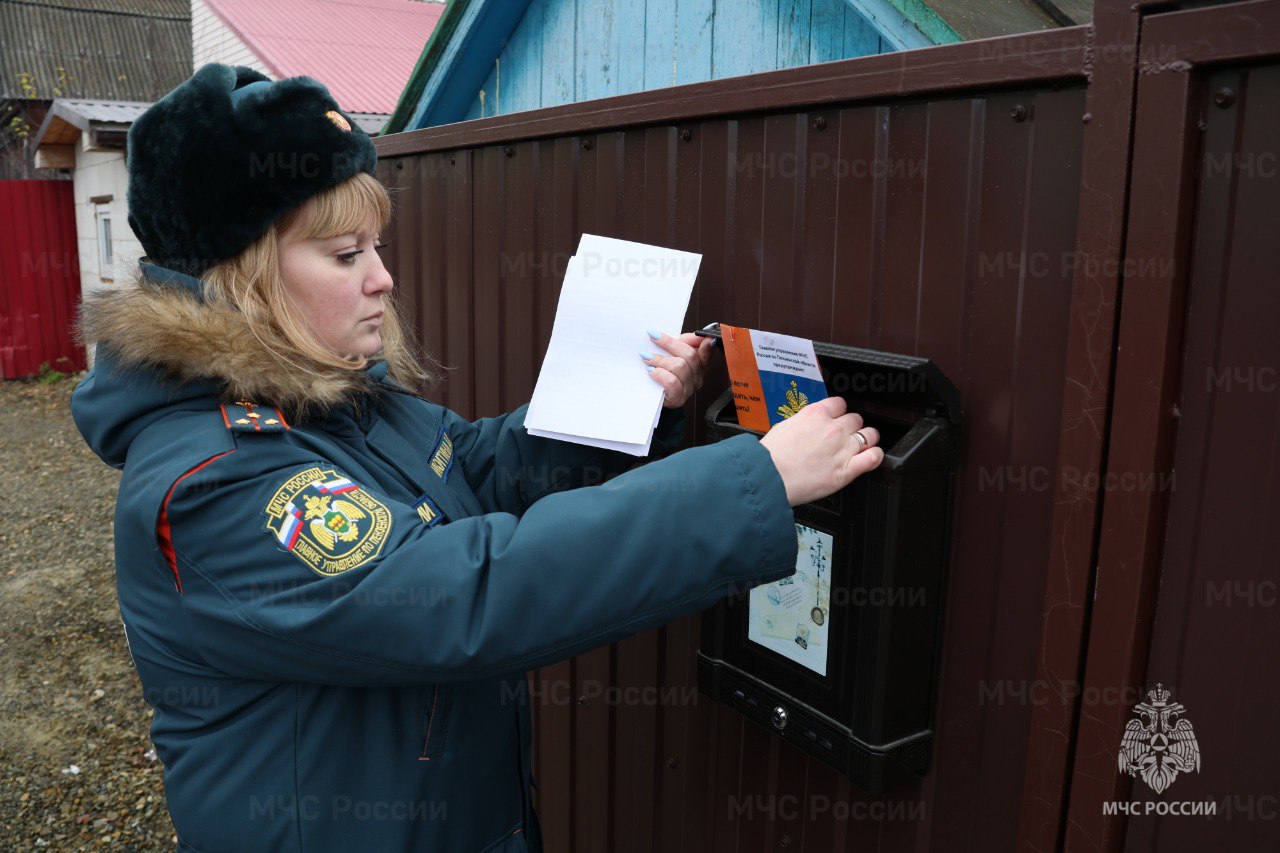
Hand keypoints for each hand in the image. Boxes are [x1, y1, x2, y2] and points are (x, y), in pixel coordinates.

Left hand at [642, 330, 712, 408]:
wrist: (651, 395)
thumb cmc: (663, 371)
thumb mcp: (674, 352)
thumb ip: (685, 342)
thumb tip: (697, 335)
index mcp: (700, 364)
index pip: (707, 353)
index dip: (707, 345)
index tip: (706, 337)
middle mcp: (697, 377)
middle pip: (690, 355)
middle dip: (669, 343)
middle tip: (653, 337)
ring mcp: (689, 388)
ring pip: (679, 367)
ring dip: (659, 359)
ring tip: (646, 356)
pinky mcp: (678, 398)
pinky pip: (671, 382)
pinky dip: (659, 374)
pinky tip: (651, 371)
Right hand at [759, 396, 883, 505]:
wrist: (769, 477)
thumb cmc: (770, 457)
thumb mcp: (784, 427)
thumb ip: (803, 423)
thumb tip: (808, 427)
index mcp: (815, 414)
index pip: (840, 404)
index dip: (839, 412)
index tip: (837, 418)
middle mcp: (833, 428)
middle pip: (856, 419)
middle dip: (851, 427)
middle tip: (844, 437)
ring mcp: (842, 448)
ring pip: (869, 435)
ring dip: (867, 439)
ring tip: (862, 445)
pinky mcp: (847, 470)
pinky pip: (874, 457)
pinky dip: (876, 456)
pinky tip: (871, 457)